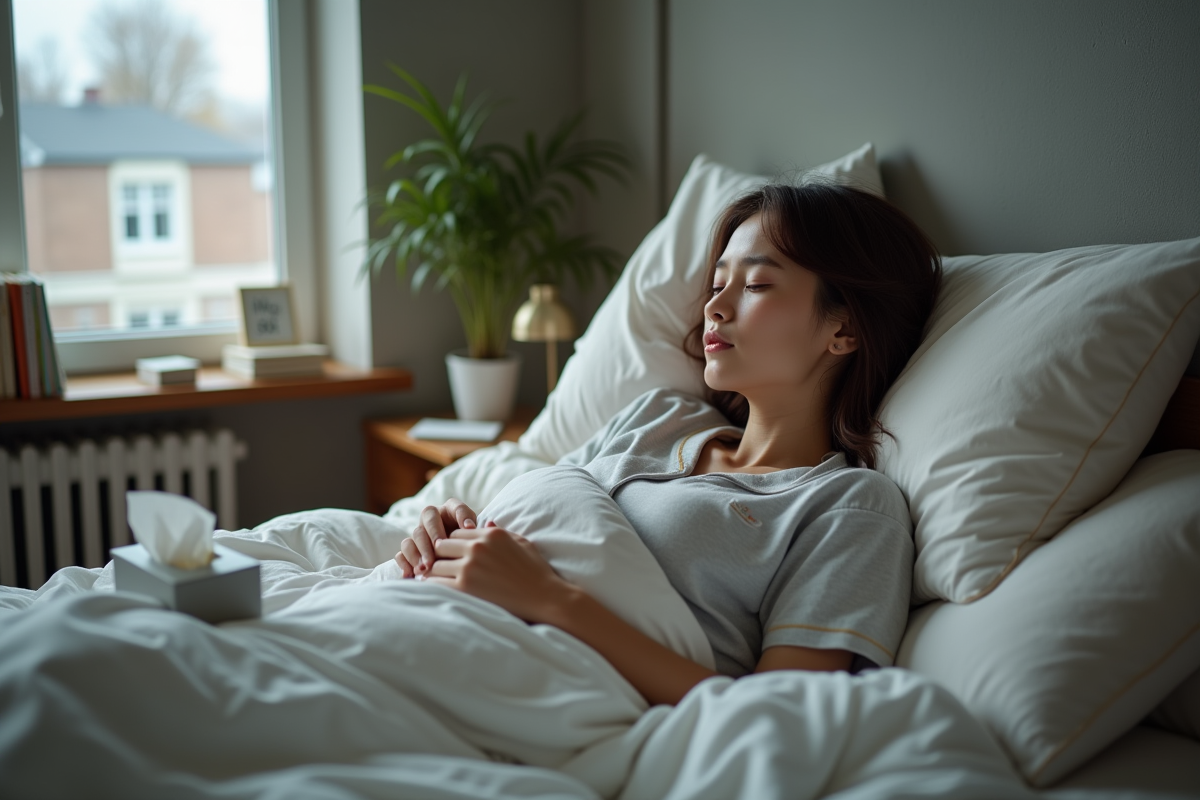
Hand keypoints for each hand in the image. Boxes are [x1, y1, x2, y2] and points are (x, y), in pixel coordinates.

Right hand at [394, 498, 477, 577]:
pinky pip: (402, 553)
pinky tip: (411, 575)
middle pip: (428, 518)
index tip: (470, 528)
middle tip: (438, 549)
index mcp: (453, 511)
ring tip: (426, 567)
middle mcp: (434, 519)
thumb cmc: (476, 553)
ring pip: (413, 536)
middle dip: (433, 534)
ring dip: (418, 551)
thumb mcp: (481, 542)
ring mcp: (420, 533)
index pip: (456, 507)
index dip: (462, 516)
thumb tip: (489, 524)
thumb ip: (483, 532)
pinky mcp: (411, 550)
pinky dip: (405, 563)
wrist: (466, 567)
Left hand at [424, 525, 574, 624]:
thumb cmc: (536, 571)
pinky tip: (435, 591)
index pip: (456, 532)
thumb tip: (485, 523)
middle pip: (441, 545)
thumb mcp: (521, 543)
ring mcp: (469, 567)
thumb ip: (499, 532)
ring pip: (436, 564)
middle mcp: (477, 547)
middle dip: (440, 556)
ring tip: (435, 580)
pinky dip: (434, 586)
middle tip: (439, 567)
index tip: (453, 555)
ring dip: (435, 572)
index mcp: (490, 534)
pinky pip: (437, 583)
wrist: (544, 598)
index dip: (453, 543)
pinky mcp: (464, 587)